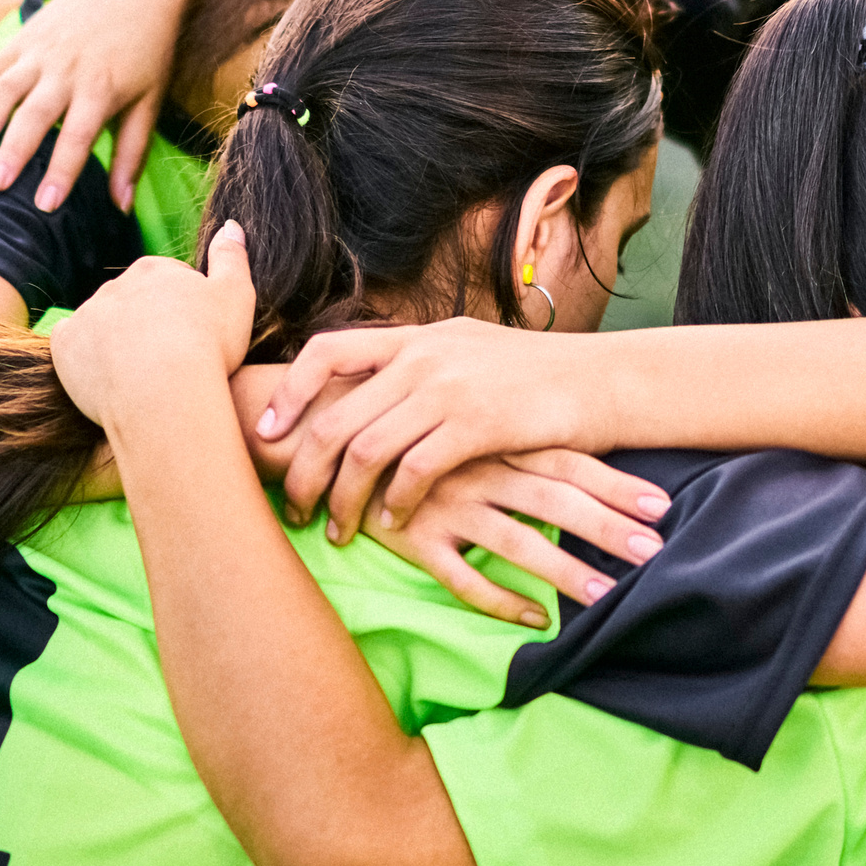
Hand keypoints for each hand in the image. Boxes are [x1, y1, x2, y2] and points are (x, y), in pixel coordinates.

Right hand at [0, 0, 240, 213]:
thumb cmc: (149, 45)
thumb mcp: (150, 99)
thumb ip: (132, 153)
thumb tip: (121, 206)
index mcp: (102, 88)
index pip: (78, 137)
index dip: (61, 172)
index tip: (45, 206)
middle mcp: (67, 70)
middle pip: (34, 116)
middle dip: (12, 153)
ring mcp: (40, 51)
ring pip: (2, 91)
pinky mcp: (23, 37)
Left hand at [51, 227, 258, 431]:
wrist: (165, 396)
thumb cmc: (208, 346)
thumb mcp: (237, 295)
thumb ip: (231, 257)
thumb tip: (229, 225)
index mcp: (153, 270)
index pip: (167, 281)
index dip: (184, 308)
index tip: (196, 334)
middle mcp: (114, 285)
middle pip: (133, 302)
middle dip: (148, 322)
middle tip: (171, 356)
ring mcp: (86, 315)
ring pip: (102, 324)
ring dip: (117, 341)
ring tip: (142, 374)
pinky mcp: (65, 346)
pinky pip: (70, 346)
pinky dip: (84, 357)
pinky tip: (106, 375)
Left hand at [258, 317, 629, 540]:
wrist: (601, 379)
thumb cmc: (534, 374)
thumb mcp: (467, 349)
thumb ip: (418, 362)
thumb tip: (369, 385)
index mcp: (415, 337)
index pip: (326, 351)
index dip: (287, 393)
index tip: (265, 432)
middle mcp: (423, 357)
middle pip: (335, 415)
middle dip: (304, 468)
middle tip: (296, 506)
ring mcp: (449, 389)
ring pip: (366, 449)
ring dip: (344, 498)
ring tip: (339, 529)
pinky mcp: (477, 425)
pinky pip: (415, 471)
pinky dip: (396, 502)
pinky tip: (394, 522)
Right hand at [365, 450, 669, 627]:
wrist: (322, 433)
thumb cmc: (401, 428)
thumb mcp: (457, 422)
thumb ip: (505, 438)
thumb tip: (564, 462)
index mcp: (493, 438)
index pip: (568, 460)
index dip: (615, 483)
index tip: (662, 505)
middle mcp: (478, 469)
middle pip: (557, 500)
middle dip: (609, 526)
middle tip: (656, 550)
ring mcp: (446, 504)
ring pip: (518, 541)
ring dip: (566, 569)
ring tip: (609, 595)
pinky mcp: (415, 538)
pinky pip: (462, 578)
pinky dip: (500, 599)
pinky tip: (536, 618)